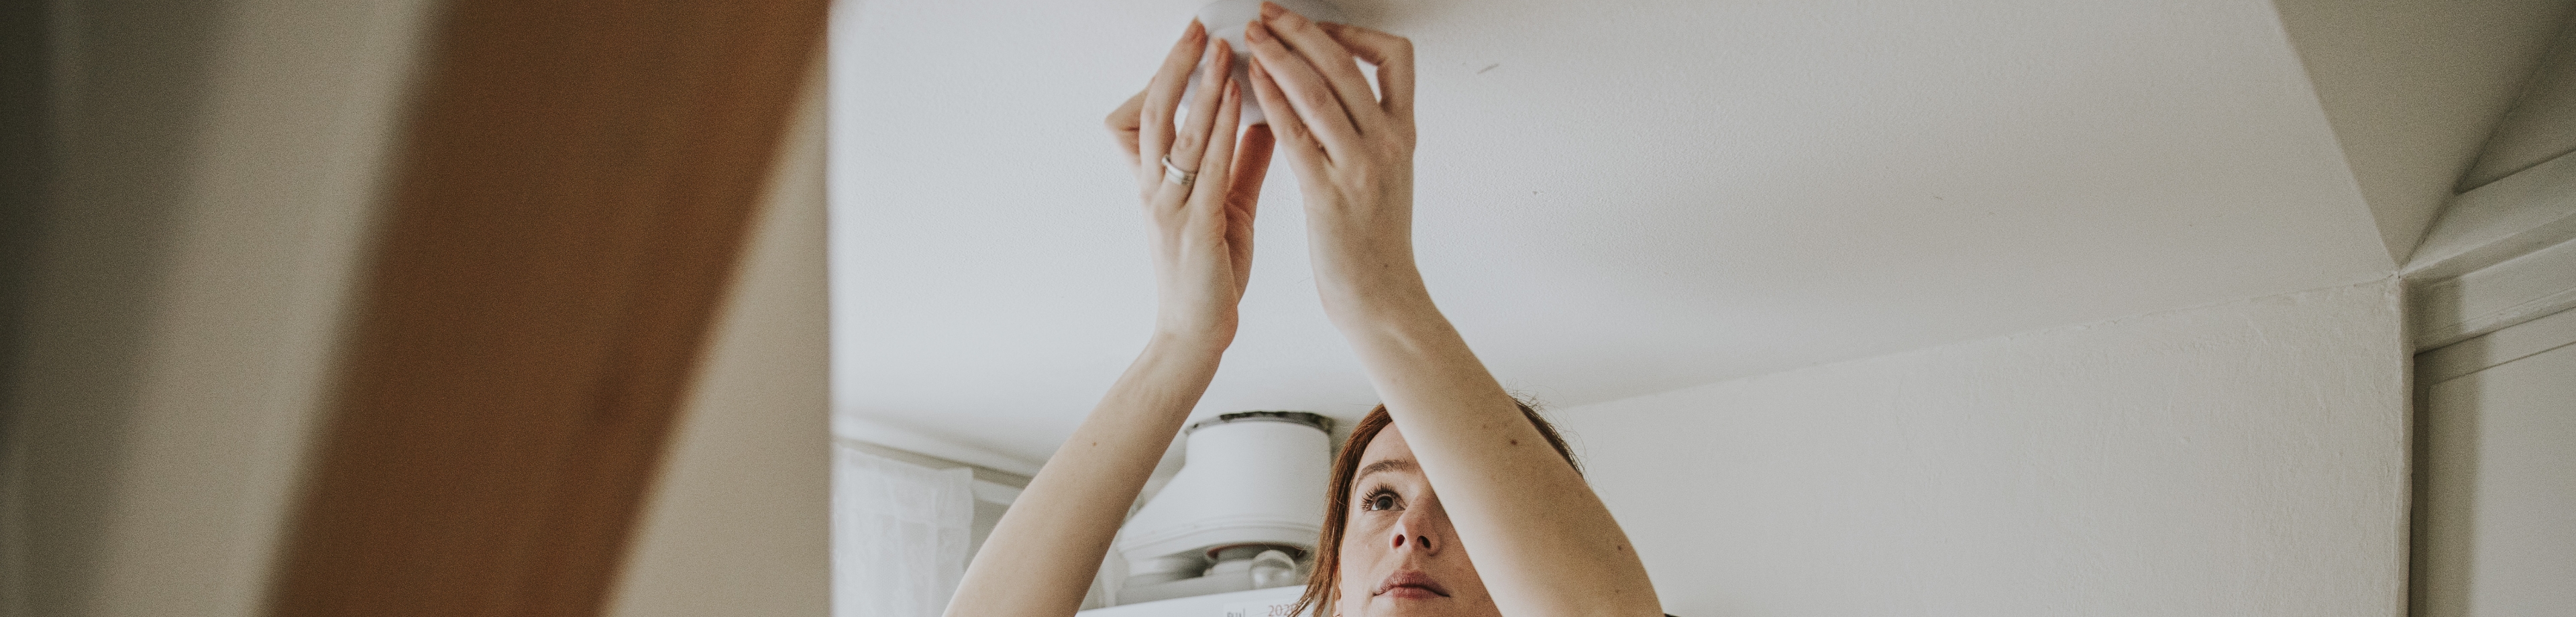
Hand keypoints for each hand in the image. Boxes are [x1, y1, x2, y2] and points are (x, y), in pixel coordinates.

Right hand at [1107, 20, 1276, 343]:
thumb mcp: (1226, 205)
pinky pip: (1204, 164)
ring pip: (1175, 128)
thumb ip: (1240, 160)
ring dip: (1199, 83)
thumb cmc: (1211, 272)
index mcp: (1155, 182)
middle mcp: (1152, 188)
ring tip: (1221, 48)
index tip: (1191, 47)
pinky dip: (1218, 125)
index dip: (1163, 79)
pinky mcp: (1193, 226)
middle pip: (1153, 108)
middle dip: (1175, 63)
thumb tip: (1262, 116)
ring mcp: (1168, 206)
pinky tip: (1236, 98)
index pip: (1140, 116)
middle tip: (1198, 28)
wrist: (1196, 333)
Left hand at [1240, 3, 1418, 305]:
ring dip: (1277, 56)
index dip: (1356, 33)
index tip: (1321, 28)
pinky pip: (1294, 135)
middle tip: (1268, 14)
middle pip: (1346, 64)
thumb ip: (1368, 132)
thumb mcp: (1387, 174)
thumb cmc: (1375, 238)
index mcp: (1404, 134)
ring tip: (1251, 38)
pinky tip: (1248, 84)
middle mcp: (1388, 143)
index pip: (1397, 57)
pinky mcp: (1329, 194)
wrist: (1380, 295)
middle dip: (1301, 31)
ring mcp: (1360, 167)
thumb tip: (1337, 93)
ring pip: (1317, 92)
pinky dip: (1270, 101)